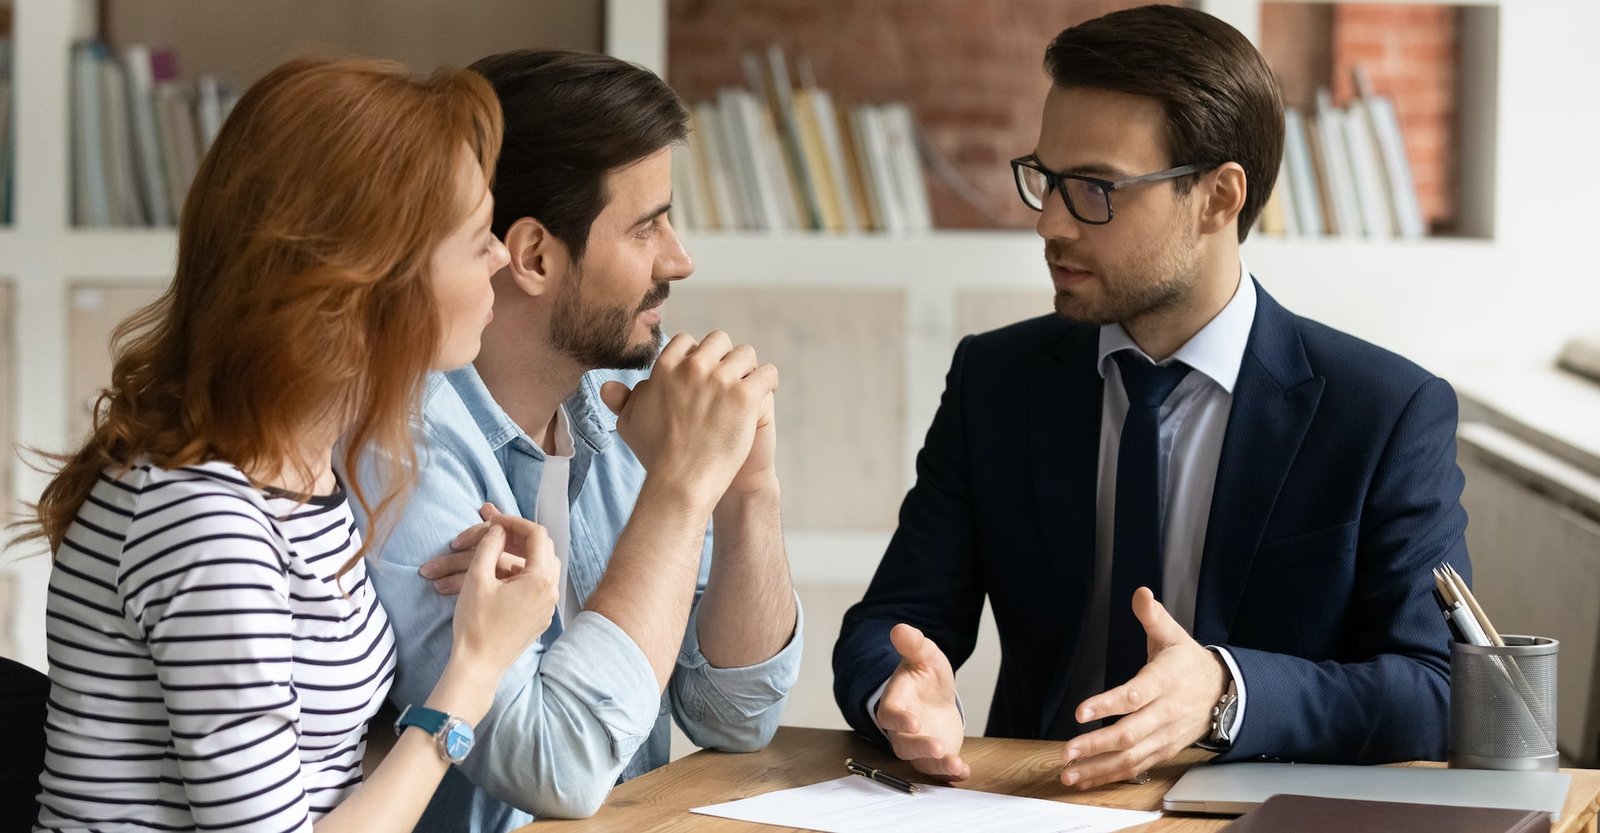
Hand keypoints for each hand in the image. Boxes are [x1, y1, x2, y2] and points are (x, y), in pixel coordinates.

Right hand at [447, 504, 559, 671]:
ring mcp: (548, 607)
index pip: (536, 535)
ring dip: (522, 555)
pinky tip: (501, 575)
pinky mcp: (540, 618)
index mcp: (540, 578)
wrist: (478, 665)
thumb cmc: (476, 623)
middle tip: (495, 532)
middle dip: (519, 536)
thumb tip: (499, 528)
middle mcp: (551, 591)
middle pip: (543, 549)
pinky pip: (538, 586)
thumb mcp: (477, 577)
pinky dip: (523, 574)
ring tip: (497, 550)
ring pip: (542, 567)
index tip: (493, 521)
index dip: (513, 522)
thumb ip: (490, 545)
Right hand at [599, 331, 777, 505]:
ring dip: (748, 368)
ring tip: (749, 388)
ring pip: (746, 354)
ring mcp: (720, 380)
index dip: (698, 358)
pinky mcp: (745, 396)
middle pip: (719, 341)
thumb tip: (608, 386)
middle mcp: (692, 367)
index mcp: (665, 367)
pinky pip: (767, 373)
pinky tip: (764, 394)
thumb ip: (622, 400)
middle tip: (729, 381)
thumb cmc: (657, 456)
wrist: (682, 482)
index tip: (704, 376)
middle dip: (725, 357)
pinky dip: (768, 382)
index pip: (687, 342)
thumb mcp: (631, 424)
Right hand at [875, 624, 970, 781]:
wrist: (935, 696)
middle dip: (920, 748)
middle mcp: (902, 730)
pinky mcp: (935, 756)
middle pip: (904, 745)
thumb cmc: (924, 675)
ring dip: (937, 765)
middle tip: (937, 748)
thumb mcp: (924, 656)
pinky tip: (964, 772)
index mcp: (895, 703)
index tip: (913, 722)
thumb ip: (913, 645)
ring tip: (955, 765)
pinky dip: (950, 773)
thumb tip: (900, 628)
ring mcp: (918, 745)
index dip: (899, 720)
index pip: (890, 715)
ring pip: (921, 761)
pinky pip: (938, 769)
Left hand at [1058, 587, 1226, 789]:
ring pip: (1132, 757)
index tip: (1081, 712)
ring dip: (1099, 767)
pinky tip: (1087, 778)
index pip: (1135, 695)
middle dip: (1096, 744)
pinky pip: (1137, 767)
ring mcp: (1165, 735)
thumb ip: (1152, 616)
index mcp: (1165, 681)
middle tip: (1067, 750)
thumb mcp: (1173, 635)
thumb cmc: (1188, 663)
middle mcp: (1165, 712)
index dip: (1108, 704)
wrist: (1223, 692)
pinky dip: (1111, 776)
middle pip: (1130, 733)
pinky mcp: (1164, 750)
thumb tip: (1141, 593)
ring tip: (1070, 773)